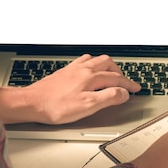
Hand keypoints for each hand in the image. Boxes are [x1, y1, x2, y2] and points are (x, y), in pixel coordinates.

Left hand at [0, 54, 140, 123]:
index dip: (128, 85)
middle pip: (108, 64)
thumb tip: (123, 93)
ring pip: (96, 60)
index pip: (116, 79)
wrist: (32, 102)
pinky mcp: (65, 72)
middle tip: (125, 82)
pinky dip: (93, 64)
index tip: (135, 89)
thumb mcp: (87, 106)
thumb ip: (108, 98)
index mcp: (90, 77)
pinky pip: (84, 61)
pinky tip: (90, 70)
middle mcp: (83, 69)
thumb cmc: (55, 107)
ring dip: (107, 66)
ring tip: (112, 74)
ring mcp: (73, 69)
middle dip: (119, 72)